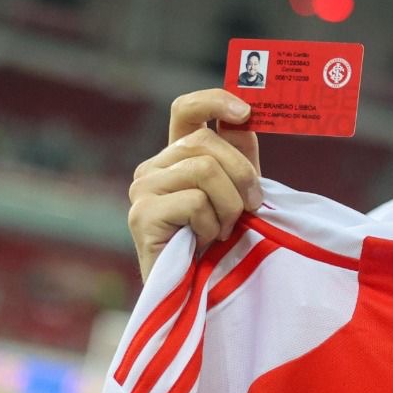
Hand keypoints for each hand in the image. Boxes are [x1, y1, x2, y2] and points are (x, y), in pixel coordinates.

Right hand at [128, 89, 262, 282]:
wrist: (203, 292)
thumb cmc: (223, 244)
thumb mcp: (238, 191)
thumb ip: (240, 154)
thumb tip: (245, 115)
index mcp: (176, 157)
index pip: (186, 109)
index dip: (214, 100)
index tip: (246, 111)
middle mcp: (153, 168)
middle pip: (206, 142)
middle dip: (241, 174)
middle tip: (251, 206)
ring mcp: (142, 190)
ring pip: (204, 169)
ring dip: (229, 204)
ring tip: (224, 229)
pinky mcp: (141, 215)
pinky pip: (194, 201)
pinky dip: (212, 224)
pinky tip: (205, 242)